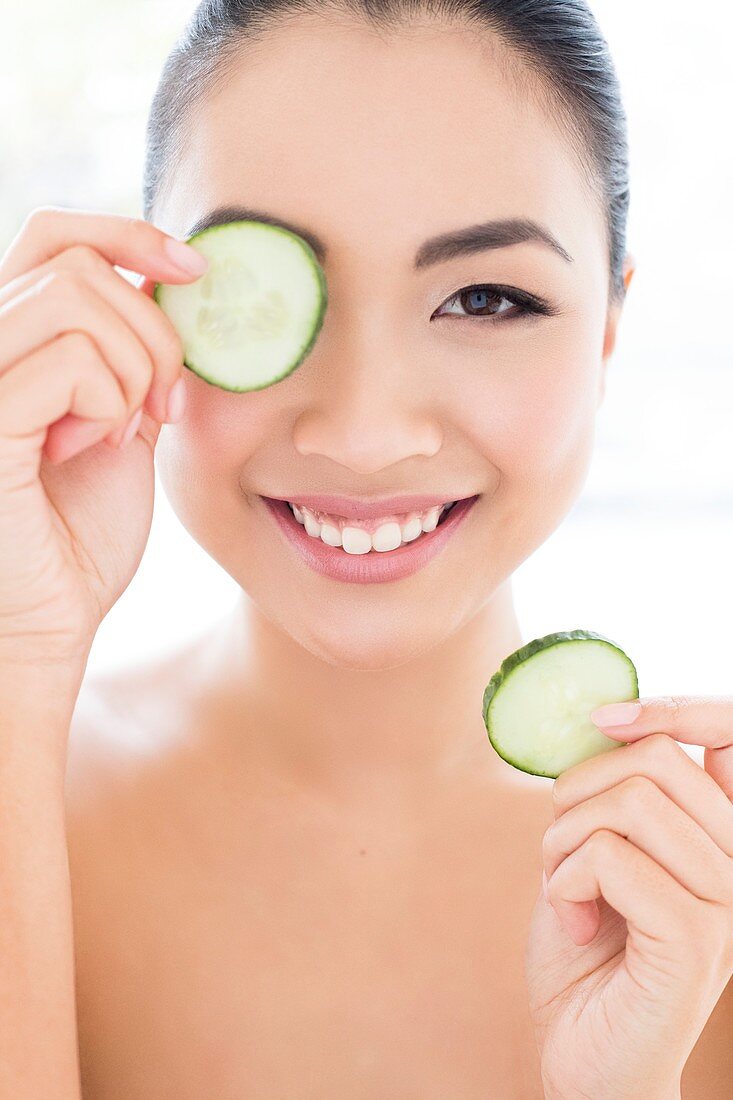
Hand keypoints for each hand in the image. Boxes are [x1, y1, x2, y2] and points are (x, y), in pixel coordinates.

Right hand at [0, 205, 206, 669]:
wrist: (52, 616)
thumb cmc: (81, 530)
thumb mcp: (122, 418)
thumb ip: (130, 349)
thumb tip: (164, 274)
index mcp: (7, 340)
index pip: (54, 235)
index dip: (128, 233)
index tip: (193, 268)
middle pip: (82, 265)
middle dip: (152, 335)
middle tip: (157, 409)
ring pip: (76, 298)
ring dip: (133, 370)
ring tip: (119, 433)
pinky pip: (71, 359)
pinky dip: (108, 405)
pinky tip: (86, 450)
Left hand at [525, 696, 732, 1099]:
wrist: (586, 1061)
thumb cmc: (585, 958)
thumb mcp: (593, 858)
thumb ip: (612, 800)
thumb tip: (604, 721)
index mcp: (716, 839)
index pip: (730, 736)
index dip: (675, 707)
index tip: (606, 717)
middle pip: (657, 759)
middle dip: (577, 792)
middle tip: (561, 852)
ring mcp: (723, 902)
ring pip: (629, 802)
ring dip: (564, 840)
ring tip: (564, 890)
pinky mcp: (693, 939)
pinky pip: (611, 856)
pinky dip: (565, 881)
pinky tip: (572, 921)